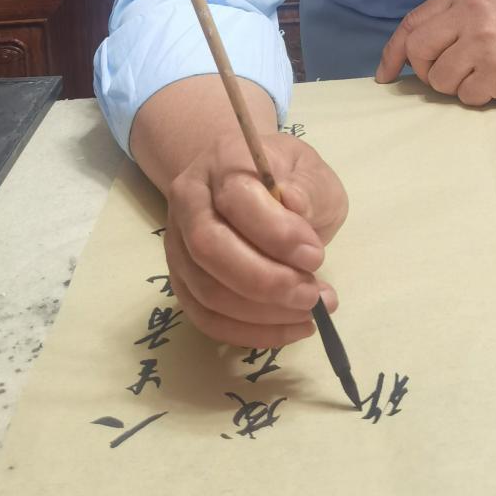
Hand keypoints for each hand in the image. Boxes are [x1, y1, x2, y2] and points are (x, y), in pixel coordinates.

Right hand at [163, 130, 348, 349]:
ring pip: (207, 291)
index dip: (277, 233)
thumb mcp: (310, 170)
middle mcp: (189, 202)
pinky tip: (289, 328)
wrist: (246, 183)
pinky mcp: (182, 282)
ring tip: (310, 312)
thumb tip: (296, 206)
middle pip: (209, 248)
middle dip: (266, 281)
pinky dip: (250, 333)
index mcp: (223, 162)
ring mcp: (179, 245)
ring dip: (263, 313)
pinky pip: (207, 319)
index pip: (237, 198)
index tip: (316, 255)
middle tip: (312, 295)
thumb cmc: (285, 177)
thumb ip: (309, 189)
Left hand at [374, 0, 495, 105]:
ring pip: (438, 79)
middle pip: (418, 51)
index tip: (386, 74)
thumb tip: (408, 53)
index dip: (394, 51)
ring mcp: (484, 41)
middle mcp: (472, 12)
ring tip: (485, 73)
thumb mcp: (493, 3)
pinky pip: (465, 96)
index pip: (413, 22)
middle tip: (450, 73)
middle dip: (425, 71)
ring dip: (456, 85)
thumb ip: (454, 18)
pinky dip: (479, 96)